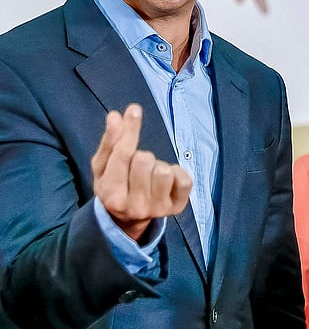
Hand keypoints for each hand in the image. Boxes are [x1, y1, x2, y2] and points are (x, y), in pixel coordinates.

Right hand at [91, 103, 191, 241]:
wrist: (128, 219)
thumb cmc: (114, 185)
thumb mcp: (103, 167)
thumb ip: (109, 143)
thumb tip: (115, 116)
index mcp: (111, 194)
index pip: (122, 155)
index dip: (130, 130)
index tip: (135, 109)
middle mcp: (134, 205)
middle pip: (144, 159)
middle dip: (142, 156)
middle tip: (137, 168)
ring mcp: (157, 209)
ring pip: (164, 170)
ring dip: (158, 166)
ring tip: (151, 175)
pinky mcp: (177, 207)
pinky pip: (184, 179)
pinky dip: (177, 173)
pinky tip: (167, 180)